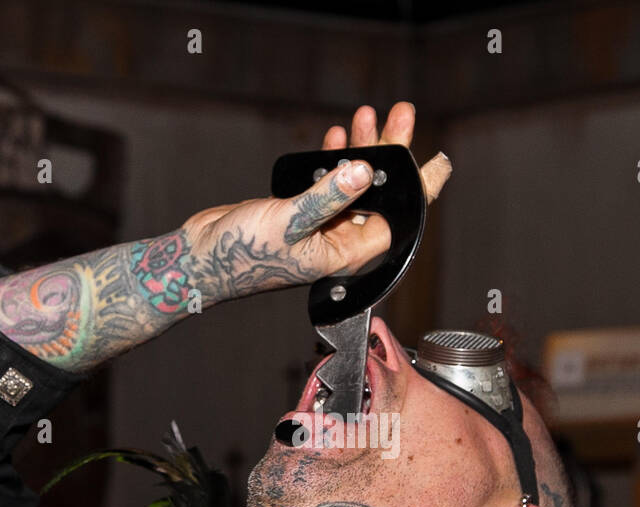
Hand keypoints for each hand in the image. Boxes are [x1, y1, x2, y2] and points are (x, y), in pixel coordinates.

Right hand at [181, 102, 451, 305]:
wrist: (201, 259)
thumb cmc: (243, 255)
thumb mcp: (291, 222)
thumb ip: (329, 198)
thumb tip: (362, 171)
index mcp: (347, 255)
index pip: (397, 218)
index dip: (419, 187)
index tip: (438, 162)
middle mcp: (340, 242)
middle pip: (378, 195)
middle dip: (390, 154)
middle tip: (401, 115)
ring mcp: (320, 227)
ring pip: (354, 185)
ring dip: (362, 150)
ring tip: (369, 115)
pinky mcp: (299, 213)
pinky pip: (328, 184)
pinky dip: (334, 159)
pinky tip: (337, 138)